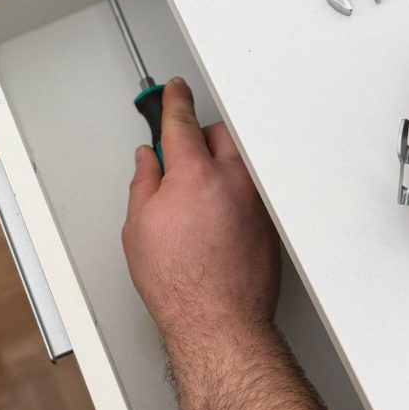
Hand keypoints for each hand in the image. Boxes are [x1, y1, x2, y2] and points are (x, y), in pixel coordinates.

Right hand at [122, 78, 280, 337]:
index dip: (174, 100)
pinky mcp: (269, 222)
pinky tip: (217, 217)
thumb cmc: (178, 281)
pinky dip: (234, 191)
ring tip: (197, 194)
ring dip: (219, 163)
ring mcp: (256, 200)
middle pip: (220, 133)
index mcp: (195, 174)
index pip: (182, 121)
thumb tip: (147, 161)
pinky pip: (252, 189)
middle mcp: (232, 180)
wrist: (218, 320)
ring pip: (240, 161)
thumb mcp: (139, 227)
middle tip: (179, 157)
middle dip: (200, 136)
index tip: (174, 90)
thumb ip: (144, 182)